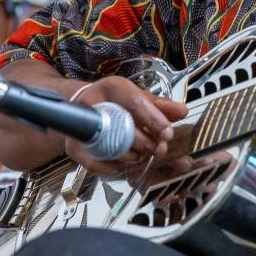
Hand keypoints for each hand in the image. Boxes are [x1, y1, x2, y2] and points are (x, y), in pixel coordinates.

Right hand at [63, 76, 186, 175]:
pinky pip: (98, 164)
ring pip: (111, 148)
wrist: (82, 110)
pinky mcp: (73, 147)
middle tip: (159, 149)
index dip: (154, 119)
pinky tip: (124, 164)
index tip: (168, 134)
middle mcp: (93, 104)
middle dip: (146, 143)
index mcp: (112, 88)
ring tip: (142, 155)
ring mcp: (80, 127)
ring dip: (133, 156)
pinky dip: (115, 167)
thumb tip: (182, 111)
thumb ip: (160, 106)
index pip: (135, 102)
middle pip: (124, 128)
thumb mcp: (138, 98)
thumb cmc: (115, 103)